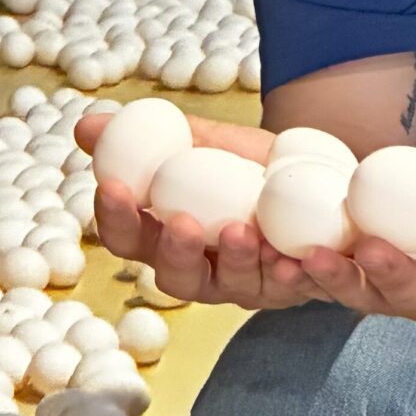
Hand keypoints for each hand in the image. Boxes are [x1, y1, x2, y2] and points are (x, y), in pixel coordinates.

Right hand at [75, 107, 317, 311]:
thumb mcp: (214, 143)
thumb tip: (87, 126)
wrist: (328, 181)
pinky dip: (293, 274)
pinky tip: (294, 257)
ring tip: (241, 231)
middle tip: (182, 224)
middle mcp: (207, 270)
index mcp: (173, 237)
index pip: (130, 240)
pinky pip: (293, 289)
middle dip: (176, 254)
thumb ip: (160, 137)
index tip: (113, 187)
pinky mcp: (297, 288)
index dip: (117, 219)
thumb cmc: (259, 169)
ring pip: (234, 288)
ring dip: (235, 261)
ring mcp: (251, 284)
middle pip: (176, 279)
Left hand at [296, 165, 415, 325]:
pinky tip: (274, 256)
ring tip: (311, 257)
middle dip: (393, 274)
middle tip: (375, 248)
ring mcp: (389, 293)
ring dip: (335, 278)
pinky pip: (324, 282)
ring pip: (361, 295)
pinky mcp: (353, 281)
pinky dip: (300, 273)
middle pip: (411, 294)